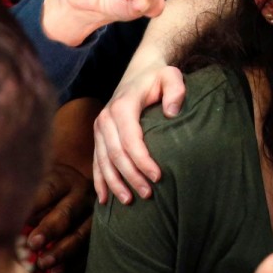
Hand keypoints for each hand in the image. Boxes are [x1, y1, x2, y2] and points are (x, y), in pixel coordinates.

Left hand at [26, 162, 94, 270]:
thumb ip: (24, 204)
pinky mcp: (101, 231)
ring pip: (82, 232)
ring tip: (44, 263)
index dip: (33, 206)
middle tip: (33, 243)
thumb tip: (5, 223)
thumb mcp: (37, 188)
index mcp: (63, 180)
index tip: (17, 222)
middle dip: (50, 229)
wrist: (75, 191)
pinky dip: (74, 263)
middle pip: (66, 212)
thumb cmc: (47, 191)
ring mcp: (94, 213)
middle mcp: (82, 194)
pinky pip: (89, 248)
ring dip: (63, 250)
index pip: (47, 191)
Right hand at [93, 64, 184, 204]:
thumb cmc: (158, 77)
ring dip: (115, 183)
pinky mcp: (99, 136)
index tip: (158, 176)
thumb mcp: (171, 76)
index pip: (130, 140)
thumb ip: (175, 90)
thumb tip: (172, 113)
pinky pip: (97, 161)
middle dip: (131, 177)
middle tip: (148, 194)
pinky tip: (106, 198)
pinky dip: (100, 180)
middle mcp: (105, 119)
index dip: (142, 161)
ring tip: (130, 201)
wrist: (139, 71)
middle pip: (116, 155)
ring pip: (103, 161)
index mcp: (122, 107)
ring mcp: (99, 128)